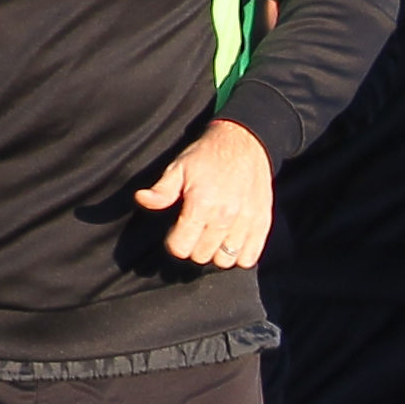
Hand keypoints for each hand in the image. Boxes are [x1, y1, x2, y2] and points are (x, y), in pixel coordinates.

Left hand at [134, 118, 273, 267]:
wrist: (244, 143)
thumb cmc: (207, 156)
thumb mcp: (178, 168)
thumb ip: (161, 190)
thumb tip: (142, 199)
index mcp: (201, 203)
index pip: (181, 248)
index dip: (174, 243)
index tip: (176, 233)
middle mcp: (225, 216)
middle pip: (202, 256)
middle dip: (194, 248)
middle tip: (194, 233)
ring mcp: (246, 222)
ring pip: (225, 260)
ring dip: (216, 253)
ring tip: (213, 239)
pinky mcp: (262, 223)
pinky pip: (249, 257)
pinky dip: (239, 256)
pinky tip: (231, 242)